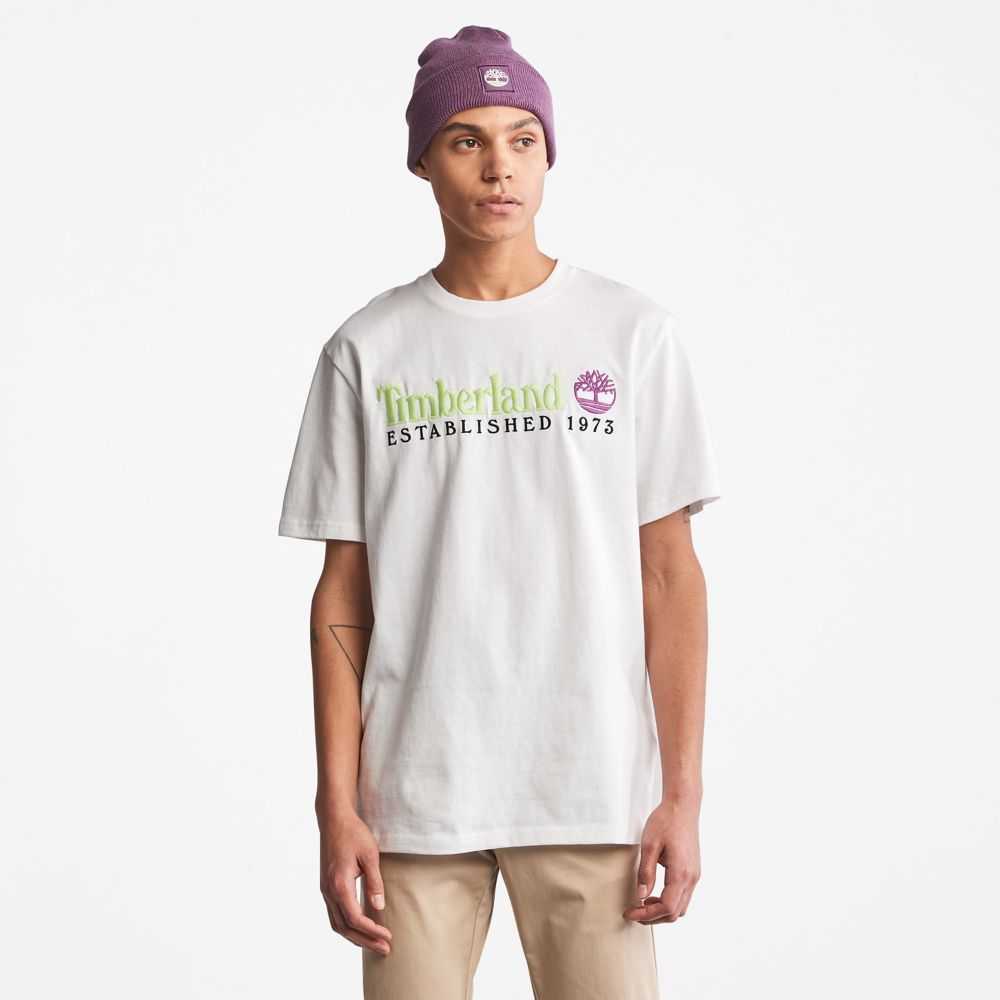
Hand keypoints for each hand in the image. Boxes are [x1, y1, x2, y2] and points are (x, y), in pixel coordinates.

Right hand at [318, 810, 392, 954]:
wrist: (334, 820)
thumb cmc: (353, 833)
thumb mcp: (370, 855)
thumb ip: (375, 882)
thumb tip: (379, 908)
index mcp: (339, 884)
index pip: (355, 918)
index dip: (371, 931)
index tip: (387, 937)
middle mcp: (328, 891)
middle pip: (345, 927)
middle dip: (365, 941)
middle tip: (384, 949)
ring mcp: (325, 890)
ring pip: (337, 924)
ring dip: (355, 937)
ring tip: (374, 943)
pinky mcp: (326, 887)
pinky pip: (334, 915)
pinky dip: (347, 926)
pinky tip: (360, 928)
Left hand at [622, 798, 700, 923]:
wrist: (683, 806)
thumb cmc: (666, 821)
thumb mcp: (649, 845)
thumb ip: (646, 872)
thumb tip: (641, 895)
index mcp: (681, 873)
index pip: (666, 907)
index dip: (647, 915)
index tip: (630, 913)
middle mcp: (692, 878)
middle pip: (675, 912)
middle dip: (654, 917)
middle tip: (634, 913)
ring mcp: (695, 875)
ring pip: (681, 907)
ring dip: (662, 911)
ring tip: (643, 904)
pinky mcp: (693, 870)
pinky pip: (683, 895)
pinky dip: (669, 901)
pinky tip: (655, 894)